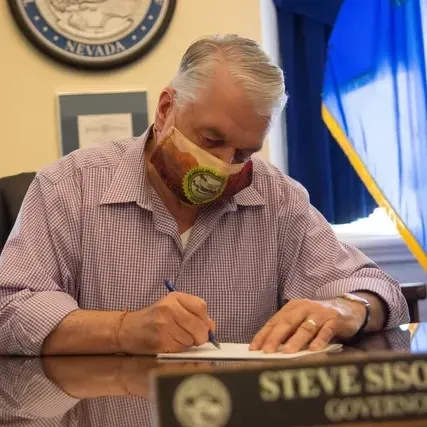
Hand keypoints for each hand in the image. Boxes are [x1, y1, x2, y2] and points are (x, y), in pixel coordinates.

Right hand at [118, 292, 215, 354]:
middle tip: (195, 338)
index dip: (205, 319)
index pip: (201, 307)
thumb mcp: (173, 309)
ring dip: (189, 344)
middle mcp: (169, 309)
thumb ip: (194, 314)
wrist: (127, 329)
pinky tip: (171, 344)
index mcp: (174, 298)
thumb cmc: (153, 318)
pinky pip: (181, 349)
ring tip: (177, 338)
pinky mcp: (160, 342)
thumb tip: (212, 327)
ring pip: (191, 339)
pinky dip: (180, 350)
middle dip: (200, 336)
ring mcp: (164, 325)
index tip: (202, 325)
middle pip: (198, 325)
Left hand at [249, 298, 365, 353]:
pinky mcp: (334, 320)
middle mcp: (304, 307)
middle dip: (275, 337)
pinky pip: (326, 331)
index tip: (254, 347)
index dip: (264, 334)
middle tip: (267, 351)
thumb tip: (270, 348)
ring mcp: (320, 313)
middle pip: (287, 322)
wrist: (347, 308)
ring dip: (295, 340)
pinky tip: (314, 349)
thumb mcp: (301, 320)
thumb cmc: (318, 318)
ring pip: (305, 328)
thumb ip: (289, 331)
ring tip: (287, 352)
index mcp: (293, 307)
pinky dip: (319, 340)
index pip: (275, 321)